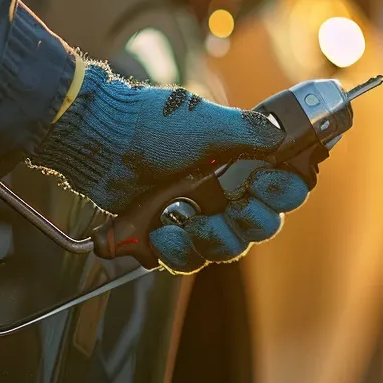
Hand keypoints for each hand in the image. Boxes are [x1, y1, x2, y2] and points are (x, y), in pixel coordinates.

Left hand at [31, 62, 310, 272]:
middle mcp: (222, 190)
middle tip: (232, 209)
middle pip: (259, 225)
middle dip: (249, 221)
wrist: (101, 141)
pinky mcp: (168, 234)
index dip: (281, 192)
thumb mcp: (206, 122)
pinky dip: (177, 250)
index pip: (280, 187)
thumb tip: (281, 134)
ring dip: (210, 238)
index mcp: (238, 161)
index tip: (264, 185)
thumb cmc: (151, 124)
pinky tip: (162, 231)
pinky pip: (188, 259)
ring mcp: (195, 214)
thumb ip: (248, 132)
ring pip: (226, 248)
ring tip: (184, 219)